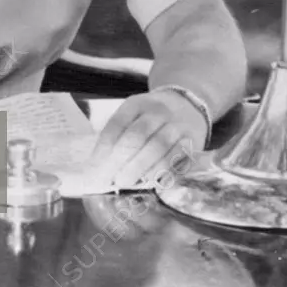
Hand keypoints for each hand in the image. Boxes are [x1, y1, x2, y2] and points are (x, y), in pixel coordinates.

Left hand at [89, 90, 207, 189]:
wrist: (187, 105)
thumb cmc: (151, 117)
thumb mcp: (133, 115)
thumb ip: (118, 135)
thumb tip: (98, 168)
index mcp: (136, 104)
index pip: (116, 125)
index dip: (103, 149)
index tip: (94, 169)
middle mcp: (157, 111)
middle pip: (136, 136)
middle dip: (120, 161)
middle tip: (109, 180)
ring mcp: (176, 125)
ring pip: (158, 148)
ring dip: (140, 168)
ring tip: (126, 182)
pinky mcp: (192, 140)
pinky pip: (177, 158)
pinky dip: (162, 171)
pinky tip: (151, 182)